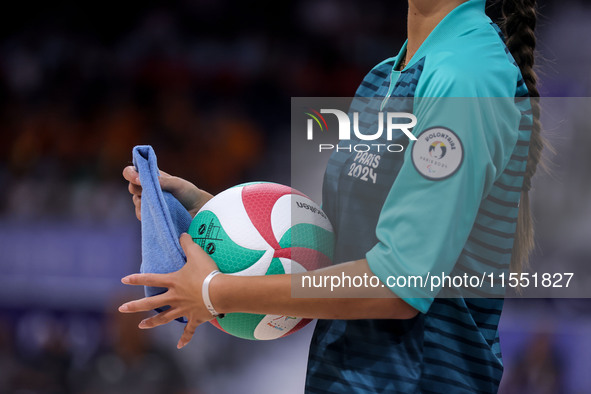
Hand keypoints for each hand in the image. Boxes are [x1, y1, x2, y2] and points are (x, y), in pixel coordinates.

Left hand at [118, 233, 220, 347]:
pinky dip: (184, 339)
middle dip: (135, 306)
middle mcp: (175, 297)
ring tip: (141, 326)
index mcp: (173, 282)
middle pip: (151, 303)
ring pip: (164, 318)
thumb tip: (182, 234)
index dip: (136, 279)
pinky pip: (188, 331)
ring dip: (152, 323)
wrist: (220, 291)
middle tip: (122, 308)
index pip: (151, 279)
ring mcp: (183, 309)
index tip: (123, 280)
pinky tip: (179, 346)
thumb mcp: (197, 254)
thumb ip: (187, 243)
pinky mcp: (195, 318)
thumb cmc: (207, 272)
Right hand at [123, 166, 213, 219]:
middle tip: (149, 191)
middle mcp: (147, 189)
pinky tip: (155, 214)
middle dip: (138, 189)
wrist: (197, 210)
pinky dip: (146, 214)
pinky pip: (141, 215)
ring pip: (136, 202)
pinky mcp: (150, 216)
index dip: (131, 174)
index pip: (131, 171)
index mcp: (152, 177)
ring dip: (144, 202)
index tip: (138, 178)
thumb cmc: (188, 193)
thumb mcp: (177, 184)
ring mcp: (148, 203)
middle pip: (131, 187)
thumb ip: (162, 181)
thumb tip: (144, 179)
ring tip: (158, 204)